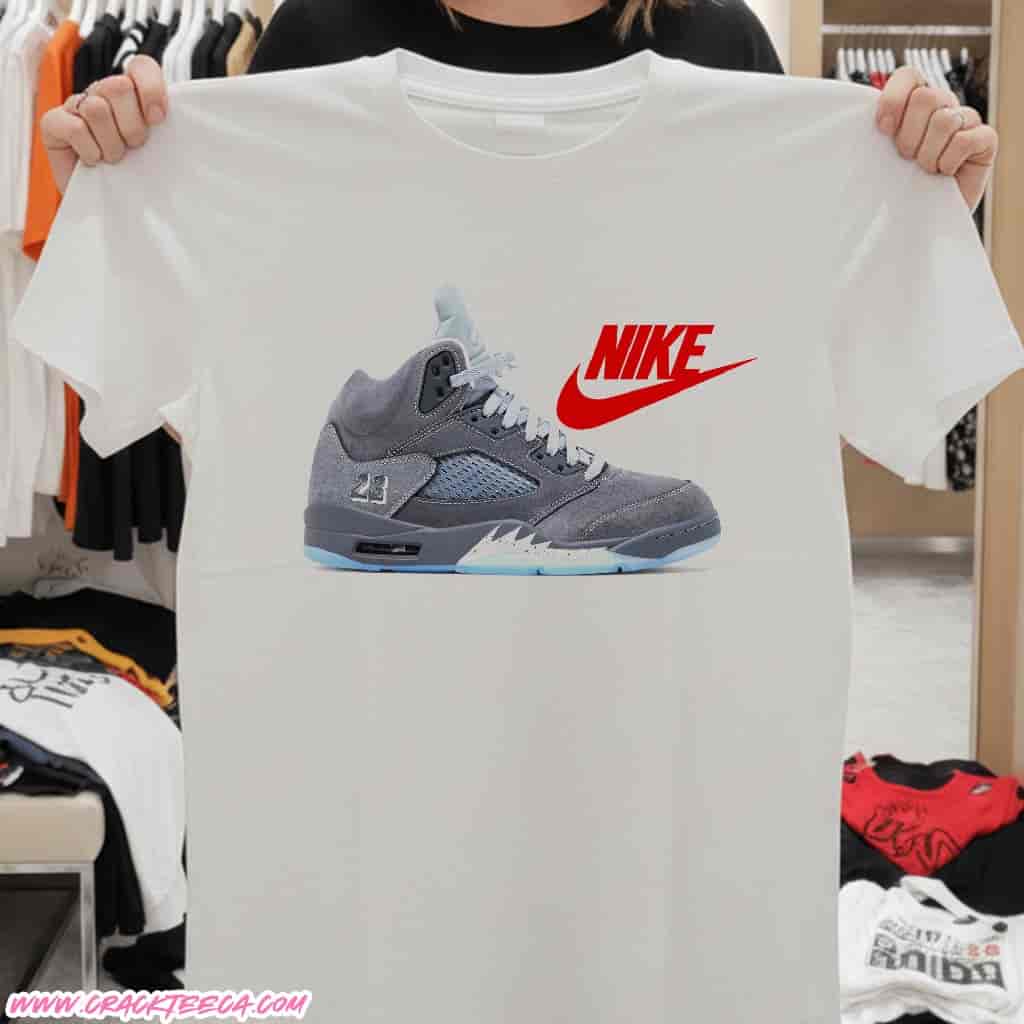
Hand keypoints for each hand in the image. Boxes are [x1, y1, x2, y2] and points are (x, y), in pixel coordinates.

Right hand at [41, 55, 167, 193]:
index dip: (151, 89)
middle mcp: (103, 94)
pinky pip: (74, 127)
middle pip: (118, 86)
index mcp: (132, 95)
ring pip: (96, 108)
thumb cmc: (138, 177)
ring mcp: (76, 105)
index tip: (158, 119)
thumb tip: (193, 129)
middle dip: (132, 124)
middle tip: (134, 146)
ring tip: (114, 158)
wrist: (110, 206)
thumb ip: (171, 132)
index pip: (141, 66)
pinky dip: (89, 150)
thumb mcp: (162, 153)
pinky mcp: (53, 122)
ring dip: (111, 143)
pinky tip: (94, 161)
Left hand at [875, 66, 997, 213]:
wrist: (919, 221)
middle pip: (927, 97)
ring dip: (928, 153)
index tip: (882, 130)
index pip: (908, 75)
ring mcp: (966, 121)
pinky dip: (950, 161)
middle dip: (909, 135)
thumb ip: (870, 133)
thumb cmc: (894, 188)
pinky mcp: (985, 140)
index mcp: (914, 104)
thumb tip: (844, 120)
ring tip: (924, 169)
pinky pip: (967, 139)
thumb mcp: (875, 159)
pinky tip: (945, 174)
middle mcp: (942, 106)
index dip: (894, 99)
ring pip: (945, 119)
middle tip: (905, 158)